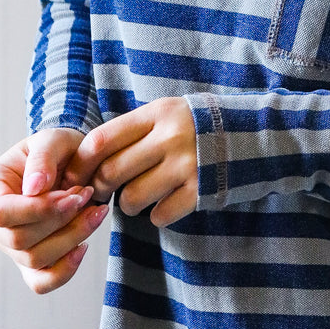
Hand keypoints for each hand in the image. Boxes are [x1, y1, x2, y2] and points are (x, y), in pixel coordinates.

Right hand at [0, 128, 110, 293]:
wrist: (73, 162)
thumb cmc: (58, 149)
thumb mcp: (52, 139)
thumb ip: (43, 158)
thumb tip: (33, 188)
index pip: (0, 213)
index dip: (38, 210)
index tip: (73, 194)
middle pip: (19, 239)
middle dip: (62, 221)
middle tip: (88, 195)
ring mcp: (8, 244)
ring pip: (34, 259)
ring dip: (72, 237)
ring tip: (94, 211)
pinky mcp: (29, 262)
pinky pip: (41, 282)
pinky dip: (65, 269)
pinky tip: (83, 245)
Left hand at [74, 98, 197, 227]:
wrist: (255, 136)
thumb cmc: (197, 126)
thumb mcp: (165, 114)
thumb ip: (132, 130)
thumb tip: (87, 159)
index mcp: (157, 113)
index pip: (102, 139)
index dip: (81, 162)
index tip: (75, 175)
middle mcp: (169, 137)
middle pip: (112, 171)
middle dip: (99, 188)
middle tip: (101, 192)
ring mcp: (186, 166)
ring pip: (131, 198)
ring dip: (127, 204)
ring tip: (136, 198)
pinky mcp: (200, 191)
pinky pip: (160, 215)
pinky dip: (157, 215)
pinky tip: (164, 204)